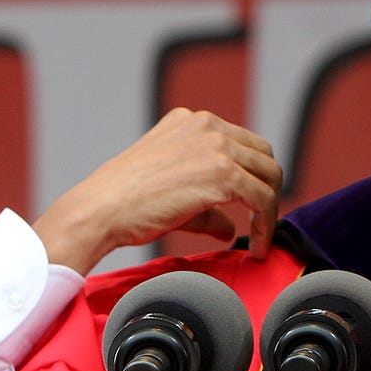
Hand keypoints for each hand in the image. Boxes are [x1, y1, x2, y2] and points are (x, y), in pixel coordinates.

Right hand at [31, 108, 283, 274]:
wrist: (100, 209)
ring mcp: (216, 145)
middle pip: (263, 155)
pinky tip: (257, 247)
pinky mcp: (222, 172)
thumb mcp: (170, 191)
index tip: (249, 207)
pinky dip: (266, 225)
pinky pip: (263, 199)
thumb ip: (206, 205)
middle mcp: (206, 125)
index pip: (241, 143)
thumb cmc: (124, 205)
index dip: (251, 177)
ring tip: (260, 240)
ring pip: (269, 175)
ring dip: (270, 210)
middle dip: (267, 190)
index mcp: (191, 122)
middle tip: (260, 223)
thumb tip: (228, 227)